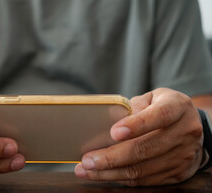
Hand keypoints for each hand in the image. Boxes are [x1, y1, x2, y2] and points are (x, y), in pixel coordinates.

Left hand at [75, 88, 203, 185]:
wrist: (191, 126)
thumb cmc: (161, 107)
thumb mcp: (151, 98)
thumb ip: (132, 106)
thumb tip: (106, 123)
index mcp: (178, 106)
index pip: (159, 115)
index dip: (136, 124)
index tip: (113, 132)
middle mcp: (185, 131)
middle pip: (146, 148)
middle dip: (112, 156)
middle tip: (88, 160)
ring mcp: (183, 155)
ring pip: (142, 169)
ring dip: (110, 172)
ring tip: (86, 170)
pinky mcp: (178, 173)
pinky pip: (145, 180)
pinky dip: (121, 178)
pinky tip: (103, 174)